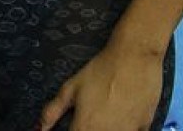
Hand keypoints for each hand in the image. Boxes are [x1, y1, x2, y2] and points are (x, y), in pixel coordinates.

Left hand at [39, 39, 164, 130]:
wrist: (135, 58)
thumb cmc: (101, 71)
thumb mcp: (70, 88)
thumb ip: (52, 112)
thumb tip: (38, 129)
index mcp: (85, 127)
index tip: (73, 126)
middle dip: (87, 130)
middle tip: (88, 120)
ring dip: (104, 130)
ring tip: (102, 116)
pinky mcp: (144, 128)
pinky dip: (123, 129)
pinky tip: (119, 118)